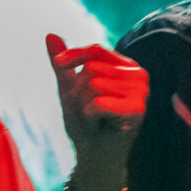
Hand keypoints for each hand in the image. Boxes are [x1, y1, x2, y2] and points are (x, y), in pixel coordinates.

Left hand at [46, 34, 146, 186]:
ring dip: (83, 106)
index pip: (97, 50)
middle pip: (91, 69)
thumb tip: (49, 33)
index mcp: (125, 66)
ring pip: (93, 84)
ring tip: (93, 119)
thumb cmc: (85, 123)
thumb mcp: (70, 89)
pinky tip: (98, 126)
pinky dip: (89, 117)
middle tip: (87, 111)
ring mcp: (141, 92)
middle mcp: (138, 75)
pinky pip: (98, 102)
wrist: (94, 156)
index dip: (74, 55)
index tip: (59, 64)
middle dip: (78, 93)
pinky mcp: (137, 109)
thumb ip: (62, 64)